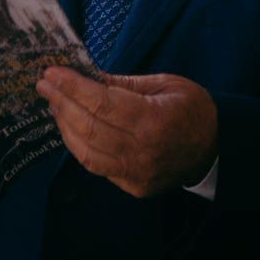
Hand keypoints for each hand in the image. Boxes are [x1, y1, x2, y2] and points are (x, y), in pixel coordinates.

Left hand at [37, 66, 217, 197]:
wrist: (214, 150)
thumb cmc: (192, 109)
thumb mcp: (164, 84)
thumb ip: (123, 83)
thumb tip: (86, 76)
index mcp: (154, 120)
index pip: (101, 103)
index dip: (73, 87)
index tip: (52, 73)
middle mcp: (142, 151)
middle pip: (88, 127)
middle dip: (62, 102)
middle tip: (45, 84)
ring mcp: (136, 174)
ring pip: (86, 152)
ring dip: (65, 126)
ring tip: (55, 103)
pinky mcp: (133, 186)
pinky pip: (96, 166)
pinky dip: (79, 145)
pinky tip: (71, 127)